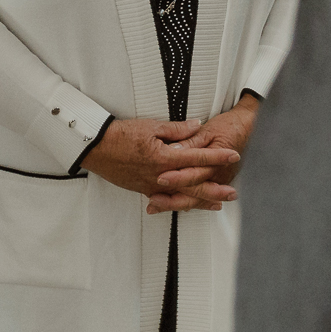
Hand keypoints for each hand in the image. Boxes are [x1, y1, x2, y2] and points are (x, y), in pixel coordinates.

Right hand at [78, 117, 236, 210]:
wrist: (97, 148)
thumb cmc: (121, 135)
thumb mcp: (150, 126)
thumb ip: (177, 129)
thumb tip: (198, 126)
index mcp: (164, 158)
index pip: (197, 158)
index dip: (217, 157)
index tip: (233, 156)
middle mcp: (161, 176)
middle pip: (193, 185)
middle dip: (215, 189)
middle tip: (232, 193)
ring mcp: (152, 186)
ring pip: (181, 196)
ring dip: (201, 201)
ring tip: (217, 204)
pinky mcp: (144, 190)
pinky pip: (166, 200)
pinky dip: (180, 203)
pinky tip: (189, 206)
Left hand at [152, 92, 262, 209]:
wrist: (248, 129)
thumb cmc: (229, 127)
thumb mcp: (208, 131)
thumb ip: (190, 141)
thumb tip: (173, 148)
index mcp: (213, 161)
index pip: (192, 173)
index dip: (176, 177)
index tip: (160, 179)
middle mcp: (216, 176)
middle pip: (192, 193)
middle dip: (171, 198)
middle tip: (153, 200)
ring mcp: (218, 182)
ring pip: (196, 200)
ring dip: (175, 204)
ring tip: (156, 207)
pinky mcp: (217, 183)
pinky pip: (202, 198)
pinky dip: (187, 203)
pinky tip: (174, 207)